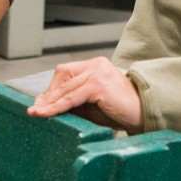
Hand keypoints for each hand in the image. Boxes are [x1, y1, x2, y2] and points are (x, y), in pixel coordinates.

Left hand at [26, 57, 142, 132]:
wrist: (144, 115)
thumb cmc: (121, 111)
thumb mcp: (91, 105)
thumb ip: (73, 102)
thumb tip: (48, 105)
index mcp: (95, 65)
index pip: (66, 72)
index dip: (51, 88)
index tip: (39, 103)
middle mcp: (96, 65)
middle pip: (62, 76)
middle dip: (48, 95)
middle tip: (36, 110)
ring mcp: (98, 73)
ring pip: (65, 87)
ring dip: (49, 102)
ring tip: (38, 113)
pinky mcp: (99, 85)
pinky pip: (72, 97)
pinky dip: (58, 106)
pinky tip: (47, 113)